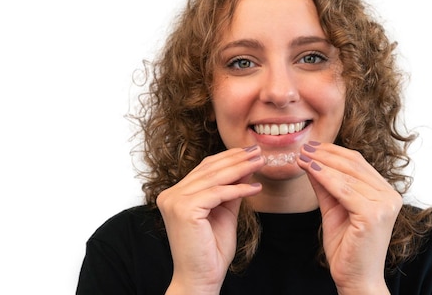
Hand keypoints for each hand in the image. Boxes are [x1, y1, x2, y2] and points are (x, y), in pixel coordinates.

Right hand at [157, 146, 263, 294]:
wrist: (201, 279)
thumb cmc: (211, 250)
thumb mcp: (224, 212)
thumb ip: (231, 190)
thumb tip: (246, 166)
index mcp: (175, 195)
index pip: (204, 169)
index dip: (228, 157)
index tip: (250, 152)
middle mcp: (170, 195)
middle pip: (209, 170)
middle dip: (237, 159)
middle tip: (258, 151)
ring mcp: (174, 201)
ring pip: (214, 178)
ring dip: (241, 168)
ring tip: (261, 162)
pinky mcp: (184, 210)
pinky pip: (218, 193)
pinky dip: (239, 189)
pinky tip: (256, 188)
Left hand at [297, 142, 399, 294]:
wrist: (356, 279)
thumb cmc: (347, 248)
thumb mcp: (334, 209)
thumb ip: (326, 186)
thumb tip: (310, 160)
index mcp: (386, 194)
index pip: (358, 163)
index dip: (333, 152)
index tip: (311, 146)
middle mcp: (390, 197)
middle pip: (354, 165)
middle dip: (325, 154)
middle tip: (303, 147)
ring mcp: (385, 205)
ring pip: (348, 176)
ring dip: (321, 163)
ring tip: (302, 156)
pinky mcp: (374, 215)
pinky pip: (344, 190)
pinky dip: (324, 177)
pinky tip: (309, 169)